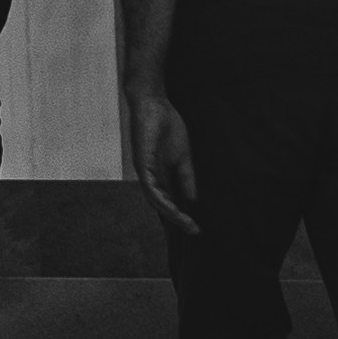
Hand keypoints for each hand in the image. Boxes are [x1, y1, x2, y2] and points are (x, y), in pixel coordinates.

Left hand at [132, 89, 201, 227]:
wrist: (154, 106)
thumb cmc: (167, 129)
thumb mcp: (182, 158)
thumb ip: (186, 178)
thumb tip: (193, 200)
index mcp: (160, 176)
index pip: (168, 202)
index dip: (180, 216)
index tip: (196, 229)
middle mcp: (150, 177)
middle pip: (161, 205)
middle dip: (176, 220)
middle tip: (193, 232)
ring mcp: (144, 170)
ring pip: (155, 199)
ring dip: (170, 213)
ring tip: (186, 224)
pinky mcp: (142, 162)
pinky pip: (150, 185)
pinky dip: (160, 198)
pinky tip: (172, 208)